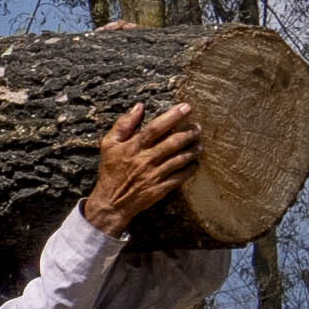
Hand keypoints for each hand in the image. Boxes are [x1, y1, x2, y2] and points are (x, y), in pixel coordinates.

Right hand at [77, 100, 203, 232]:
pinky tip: (195, 163)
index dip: (172, 116)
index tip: (186, 107)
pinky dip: (190, 169)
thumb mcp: (108, 144)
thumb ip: (124, 124)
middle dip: (189, 133)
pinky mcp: (161, 188)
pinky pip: (180, 177)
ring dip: (193, 150)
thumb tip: (138, 107)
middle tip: (198, 127)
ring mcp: (155, 175)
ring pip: (180, 159)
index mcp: (134, 147)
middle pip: (173, 143)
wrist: (111, 202)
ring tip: (200, 144)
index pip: (156, 127)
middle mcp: (146, 159)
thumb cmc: (111, 170)